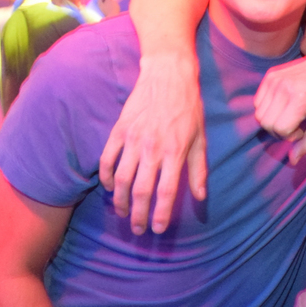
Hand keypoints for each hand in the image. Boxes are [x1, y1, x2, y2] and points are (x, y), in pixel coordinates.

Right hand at [99, 52, 206, 234]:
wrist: (168, 76)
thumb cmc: (189, 108)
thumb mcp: (200, 139)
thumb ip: (198, 170)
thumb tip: (200, 197)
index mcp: (175, 152)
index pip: (166, 192)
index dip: (160, 214)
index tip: (157, 229)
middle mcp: (153, 149)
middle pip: (142, 190)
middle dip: (139, 214)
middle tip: (138, 229)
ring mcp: (133, 139)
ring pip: (121, 178)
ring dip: (121, 200)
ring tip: (124, 213)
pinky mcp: (119, 130)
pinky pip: (107, 159)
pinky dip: (105, 176)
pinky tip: (109, 188)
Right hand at [254, 37, 305, 164]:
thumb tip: (293, 161)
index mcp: (300, 99)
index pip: (280, 129)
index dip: (290, 136)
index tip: (303, 130)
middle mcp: (284, 87)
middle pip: (266, 123)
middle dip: (279, 131)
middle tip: (297, 124)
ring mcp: (275, 79)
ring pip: (259, 114)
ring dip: (273, 120)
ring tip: (292, 115)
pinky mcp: (270, 75)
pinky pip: (258, 102)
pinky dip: (268, 109)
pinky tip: (286, 105)